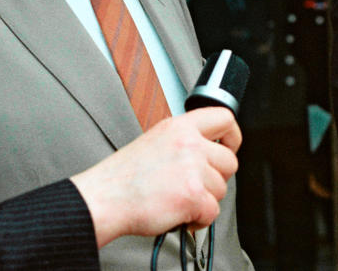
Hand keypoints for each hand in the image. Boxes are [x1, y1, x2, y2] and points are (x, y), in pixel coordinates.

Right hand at [70, 107, 240, 246]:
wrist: (105, 198)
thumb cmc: (124, 176)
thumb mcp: (156, 140)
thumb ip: (185, 140)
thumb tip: (209, 150)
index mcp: (180, 127)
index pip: (224, 118)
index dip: (233, 135)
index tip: (229, 146)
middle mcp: (189, 144)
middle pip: (229, 161)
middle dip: (216, 178)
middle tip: (196, 185)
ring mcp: (192, 169)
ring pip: (222, 189)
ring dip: (205, 200)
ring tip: (180, 200)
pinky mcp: (193, 195)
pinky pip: (213, 211)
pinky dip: (199, 219)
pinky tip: (182, 215)